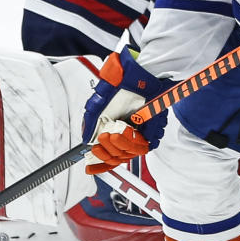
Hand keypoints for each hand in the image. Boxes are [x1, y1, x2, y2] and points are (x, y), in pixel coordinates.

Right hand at [82, 47, 169, 174]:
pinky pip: (142, 146)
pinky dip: (130, 141)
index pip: (110, 155)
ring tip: (110, 133)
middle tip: (101, 139)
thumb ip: (91, 123)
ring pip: (128, 154)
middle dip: (106, 152)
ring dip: (116, 146)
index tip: (90, 167)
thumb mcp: (98, 104)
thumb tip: (86, 142)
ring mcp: (141, 133)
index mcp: (116, 129)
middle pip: (117, 158)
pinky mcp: (153, 130)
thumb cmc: (121, 84)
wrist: (137, 73)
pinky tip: (122, 131)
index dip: (100, 163)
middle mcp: (129, 133)